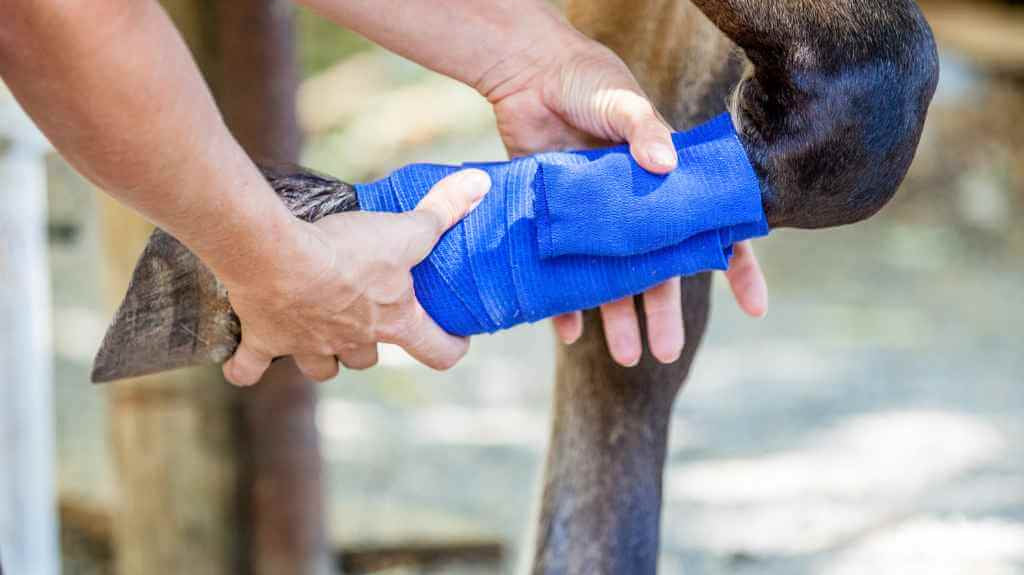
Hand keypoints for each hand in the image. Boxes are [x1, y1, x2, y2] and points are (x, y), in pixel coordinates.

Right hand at [221, 169, 491, 385]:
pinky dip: (247, 367)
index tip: (455, 340)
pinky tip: (245, 363)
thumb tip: (480, 185)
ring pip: (321, 367)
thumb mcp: (404, 230)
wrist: (278, 258)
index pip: (437, 352)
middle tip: (366, 319)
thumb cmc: (348, 250)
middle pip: (368, 359)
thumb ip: (442, 211)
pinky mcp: (265, 341)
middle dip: (369, 344)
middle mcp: (353, 343)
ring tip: (317, 332)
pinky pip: (251, 367)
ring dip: (322, 356)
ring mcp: (308, 347)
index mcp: (392, 322)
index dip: (450, 347)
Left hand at [484, 35, 767, 365]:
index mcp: (665, 183)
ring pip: (614, 280)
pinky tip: (569, 332)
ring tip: (626, 358)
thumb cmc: (588, 82)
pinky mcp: (558, 224)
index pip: (712, 228)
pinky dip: (566, 304)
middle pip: (660, 270)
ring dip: (620, 319)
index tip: (754, 307)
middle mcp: (635, 209)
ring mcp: (596, 221)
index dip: (736, 267)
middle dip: (665, 312)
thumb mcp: (622, 101)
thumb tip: (666, 166)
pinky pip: (564, 273)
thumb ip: (644, 130)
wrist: (528, 77)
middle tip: (668, 352)